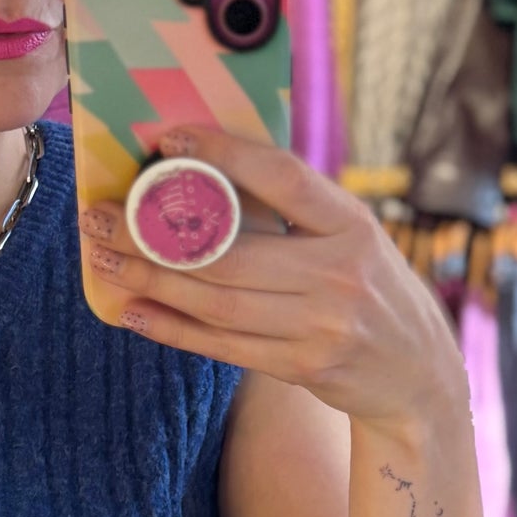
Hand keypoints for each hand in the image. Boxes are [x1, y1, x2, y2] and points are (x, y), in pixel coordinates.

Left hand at [79, 126, 466, 434]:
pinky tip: (133, 310)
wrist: (418, 376)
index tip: (167, 140)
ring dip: (149, 280)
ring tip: (103, 261)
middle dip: (151, 233)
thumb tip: (207, 173)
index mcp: (352, 223)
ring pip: (216, 301)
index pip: (281, 177)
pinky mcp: (302, 367)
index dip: (222, 154)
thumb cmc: (370, 290)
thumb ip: (298, 211)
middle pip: (228, 251)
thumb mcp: (352, 237)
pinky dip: (172, 328)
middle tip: (99, 217)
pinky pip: (222, 345)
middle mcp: (339, 273)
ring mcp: (322, 325)